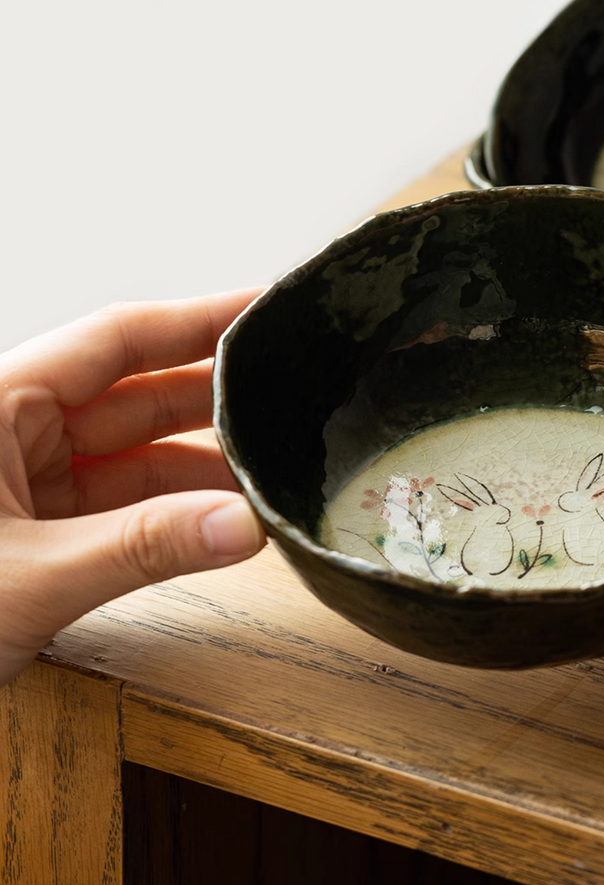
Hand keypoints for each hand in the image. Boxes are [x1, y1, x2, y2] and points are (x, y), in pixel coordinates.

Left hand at [0, 291, 265, 684]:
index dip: (199, 319)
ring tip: (274, 468)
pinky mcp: (39, 531)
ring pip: (137, 455)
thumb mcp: (26, 577)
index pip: (117, 340)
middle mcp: (13, 432)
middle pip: (138, 394)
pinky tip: (227, 516)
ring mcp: (28, 483)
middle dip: (217, 397)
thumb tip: (242, 526)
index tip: (265, 307)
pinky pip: (125, 505)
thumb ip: (141, 547)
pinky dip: (176, 511)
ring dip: (204, 466)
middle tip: (295, 391)